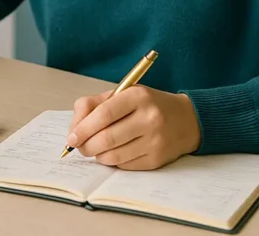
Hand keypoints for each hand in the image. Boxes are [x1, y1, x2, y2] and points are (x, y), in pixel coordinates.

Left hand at [67, 86, 200, 169]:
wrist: (187, 119)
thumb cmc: (148, 105)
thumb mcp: (124, 94)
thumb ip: (95, 105)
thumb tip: (74, 129)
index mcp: (138, 96)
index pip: (104, 114)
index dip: (84, 128)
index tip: (71, 137)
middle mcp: (149, 118)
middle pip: (107, 137)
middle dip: (86, 146)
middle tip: (79, 147)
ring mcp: (155, 140)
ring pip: (114, 155)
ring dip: (98, 155)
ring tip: (95, 150)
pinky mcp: (157, 159)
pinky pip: (125, 165)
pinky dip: (113, 161)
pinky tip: (113, 153)